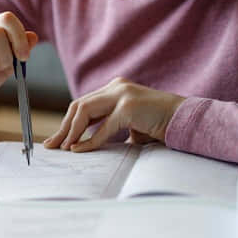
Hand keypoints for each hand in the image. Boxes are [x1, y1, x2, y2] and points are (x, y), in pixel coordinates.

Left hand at [43, 78, 183, 152]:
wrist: (185, 120)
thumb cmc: (159, 125)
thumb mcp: (130, 125)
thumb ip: (110, 126)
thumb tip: (85, 144)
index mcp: (115, 88)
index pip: (83, 104)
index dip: (68, 122)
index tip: (58, 140)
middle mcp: (116, 87)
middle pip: (78, 105)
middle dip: (64, 127)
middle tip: (52, 146)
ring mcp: (122, 94)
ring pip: (84, 111)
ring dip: (71, 132)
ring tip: (64, 149)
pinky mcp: (129, 107)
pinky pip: (102, 127)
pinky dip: (89, 140)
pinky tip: (80, 150)